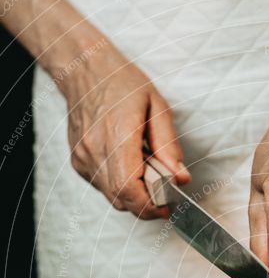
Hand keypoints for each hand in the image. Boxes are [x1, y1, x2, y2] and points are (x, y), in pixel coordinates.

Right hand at [62, 46, 189, 217]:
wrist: (85, 71)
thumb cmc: (122, 83)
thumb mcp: (158, 107)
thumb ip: (169, 146)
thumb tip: (181, 178)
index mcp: (117, 134)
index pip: (128, 187)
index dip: (149, 206)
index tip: (167, 207)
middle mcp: (95, 150)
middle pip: (121, 198)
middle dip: (147, 203)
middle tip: (163, 190)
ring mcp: (83, 158)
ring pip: (112, 197)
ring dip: (135, 194)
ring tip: (146, 169)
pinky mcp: (79, 162)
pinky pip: (103, 187)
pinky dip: (120, 185)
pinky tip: (128, 164)